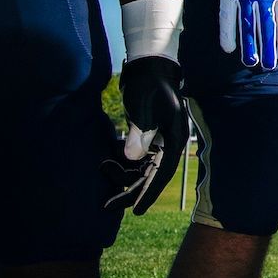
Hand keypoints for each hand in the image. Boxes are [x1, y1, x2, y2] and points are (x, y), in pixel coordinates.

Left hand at [103, 56, 187, 214]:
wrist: (149, 67)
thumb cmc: (147, 84)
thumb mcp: (143, 107)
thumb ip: (139, 133)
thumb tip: (132, 159)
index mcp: (174, 136)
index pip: (163, 172)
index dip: (148, 192)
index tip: (136, 210)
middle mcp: (170, 142)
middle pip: (152, 174)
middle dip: (131, 190)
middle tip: (108, 206)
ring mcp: (160, 140)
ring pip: (144, 169)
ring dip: (124, 175)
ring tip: (103, 170)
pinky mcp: (149, 137)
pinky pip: (137, 159)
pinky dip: (123, 165)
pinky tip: (107, 162)